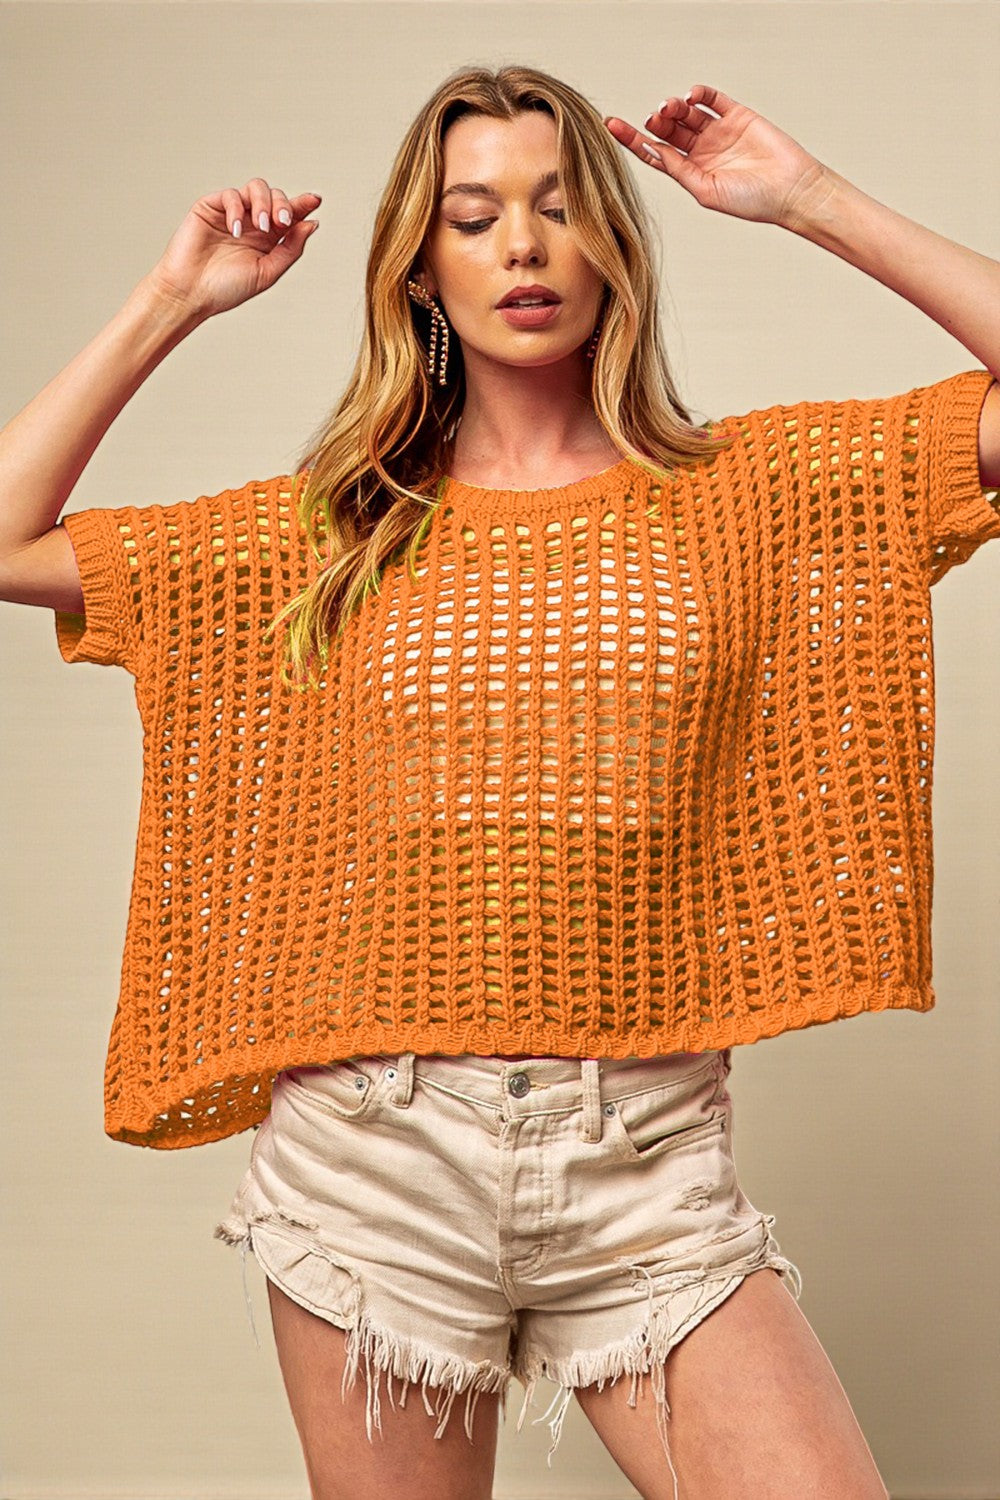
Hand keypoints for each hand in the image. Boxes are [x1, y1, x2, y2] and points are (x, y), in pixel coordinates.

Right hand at [143, 179, 321, 321]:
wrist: (191, 293)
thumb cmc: (226, 289)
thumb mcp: (268, 272)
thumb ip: (291, 248)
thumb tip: (312, 224)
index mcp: (268, 239)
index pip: (289, 215)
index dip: (303, 204)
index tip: (316, 200)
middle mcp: (252, 223)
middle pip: (275, 197)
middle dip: (283, 205)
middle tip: (282, 222)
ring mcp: (232, 213)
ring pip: (256, 188)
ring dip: (264, 203)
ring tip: (262, 225)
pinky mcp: (211, 207)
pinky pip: (231, 195)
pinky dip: (236, 209)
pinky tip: (235, 230)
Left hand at [604, 85, 831, 228]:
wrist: (790, 190)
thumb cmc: (751, 201)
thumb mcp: (707, 191)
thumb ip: (681, 171)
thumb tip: (655, 152)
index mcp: (690, 172)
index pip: (654, 152)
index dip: (632, 139)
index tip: (611, 125)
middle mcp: (701, 151)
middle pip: (668, 129)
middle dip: (657, 120)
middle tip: (655, 116)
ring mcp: (718, 132)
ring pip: (687, 112)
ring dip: (674, 105)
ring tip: (672, 106)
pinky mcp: (737, 116)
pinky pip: (713, 99)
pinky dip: (700, 93)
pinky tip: (692, 95)